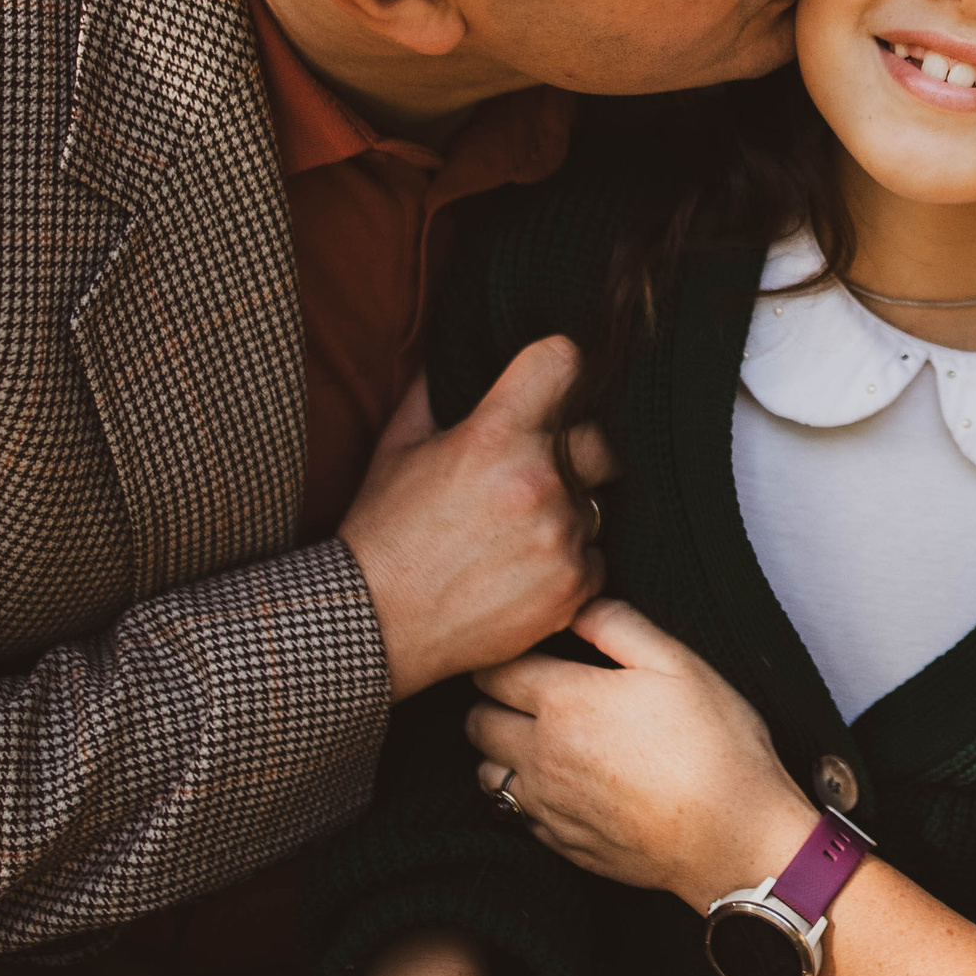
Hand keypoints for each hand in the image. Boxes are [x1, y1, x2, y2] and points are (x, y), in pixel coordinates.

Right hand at [339, 338, 613, 700]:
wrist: (375, 626)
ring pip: (597, 502)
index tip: (552, 385)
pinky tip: (524, 570)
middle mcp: (539, 480)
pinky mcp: (573, 586)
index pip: (564, 363)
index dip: (560, 369)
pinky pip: (596, 557)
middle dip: (574, 450)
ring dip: (568, 512)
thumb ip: (434, 391)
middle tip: (534, 474)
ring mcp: (561, 535)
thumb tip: (455, 349)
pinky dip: (570, 563)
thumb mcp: (397, 448)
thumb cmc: (382, 533)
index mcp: (495, 435)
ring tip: (516, 532)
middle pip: (600, 437)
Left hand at [466, 601, 811, 909]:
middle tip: (530, 690)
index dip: (504, 654)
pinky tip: (566, 782)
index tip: (529, 650)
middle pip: (477, 721)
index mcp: (564, 702)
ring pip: (487, 772)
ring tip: (542, 738)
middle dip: (492, 700)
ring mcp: (546, 805)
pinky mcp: (560, 844)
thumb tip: (578, 604)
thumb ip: (618, 625)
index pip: (493, 670)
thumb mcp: (677, 664)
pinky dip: (526, 793)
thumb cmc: (714, 745)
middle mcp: (540, 755)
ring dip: (501, 750)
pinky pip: (516, 813)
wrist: (731, 838)